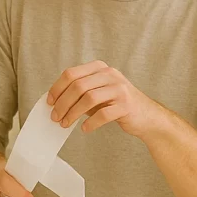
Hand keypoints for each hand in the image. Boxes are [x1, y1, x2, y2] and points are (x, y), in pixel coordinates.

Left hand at [47, 60, 162, 137]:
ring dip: (72, 113)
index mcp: (99, 68)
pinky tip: (84, 129)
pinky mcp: (126, 105)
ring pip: (88, 99)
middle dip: (62, 103)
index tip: (49, 102)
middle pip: (78, 86)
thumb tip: (54, 102)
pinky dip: (90, 122)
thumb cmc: (116, 105)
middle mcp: (110, 74)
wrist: (147, 116)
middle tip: (55, 117)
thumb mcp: (97, 93)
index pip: (71, 74)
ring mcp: (120, 88)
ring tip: (65, 124)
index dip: (57, 88)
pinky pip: (103, 114)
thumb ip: (79, 93)